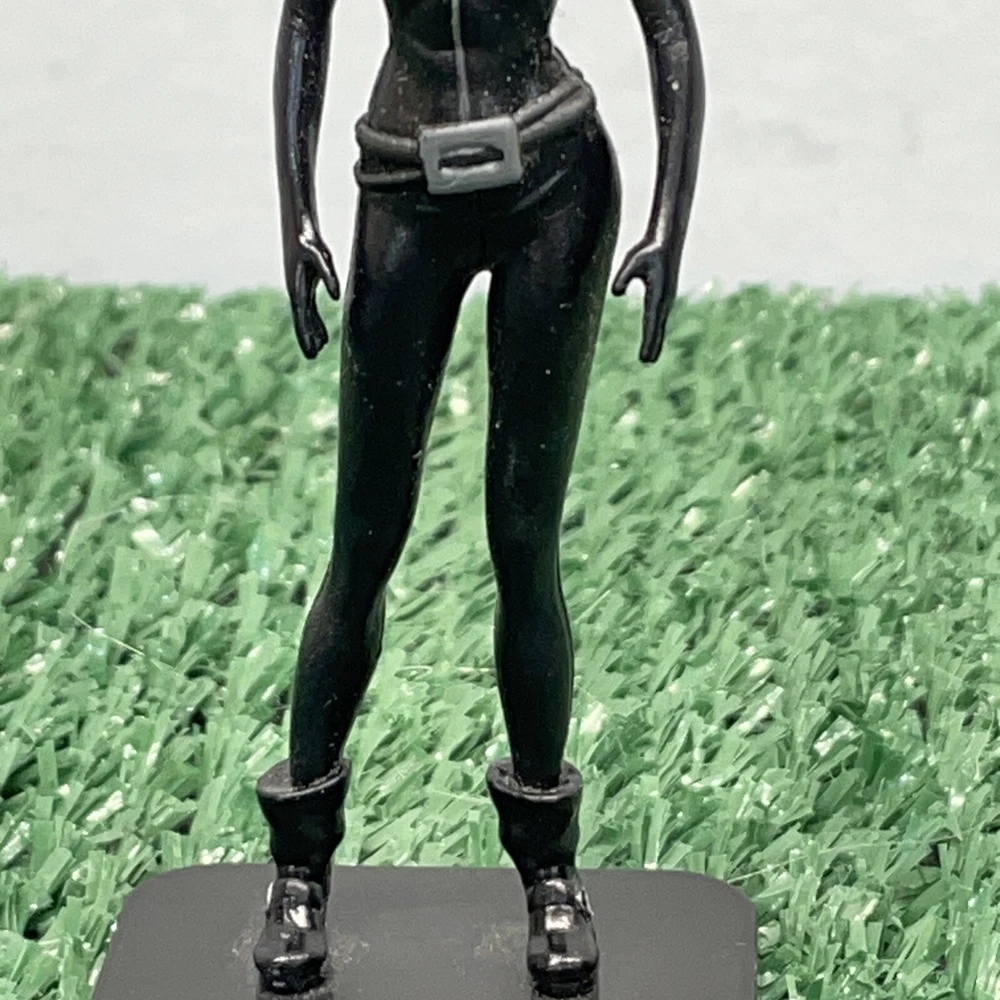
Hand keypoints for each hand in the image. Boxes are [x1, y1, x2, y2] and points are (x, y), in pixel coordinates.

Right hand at [285, 227, 339, 359]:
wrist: (297, 219)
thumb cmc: (308, 236)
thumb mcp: (319, 255)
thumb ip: (327, 275)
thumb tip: (334, 296)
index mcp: (296, 287)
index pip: (302, 318)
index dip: (306, 335)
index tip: (312, 352)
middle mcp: (295, 289)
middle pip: (303, 320)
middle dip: (308, 338)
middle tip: (313, 357)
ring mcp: (299, 285)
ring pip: (306, 314)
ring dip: (313, 331)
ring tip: (320, 348)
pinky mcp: (305, 280)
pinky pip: (310, 305)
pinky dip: (316, 319)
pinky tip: (323, 331)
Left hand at [611, 237, 676, 363]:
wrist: (666, 240)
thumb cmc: (649, 249)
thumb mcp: (633, 260)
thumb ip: (623, 276)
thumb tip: (616, 292)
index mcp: (657, 295)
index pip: (651, 322)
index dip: (648, 338)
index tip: (645, 351)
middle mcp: (664, 300)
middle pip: (657, 327)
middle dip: (652, 345)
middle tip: (646, 361)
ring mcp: (665, 299)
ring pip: (659, 325)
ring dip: (655, 341)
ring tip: (649, 358)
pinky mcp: (663, 296)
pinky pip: (658, 318)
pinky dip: (655, 331)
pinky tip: (653, 338)